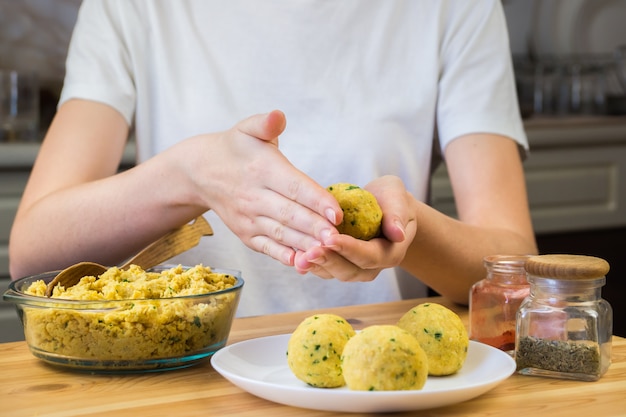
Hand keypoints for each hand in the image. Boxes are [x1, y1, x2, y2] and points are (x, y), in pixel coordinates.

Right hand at [172, 110, 341, 265]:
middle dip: (315, 228)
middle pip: (290, 214)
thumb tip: (278, 116)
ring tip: (329, 252)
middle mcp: (254, 197)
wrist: (200, 171)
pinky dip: (286, 258)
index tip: (337, 212)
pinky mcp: (247, 235)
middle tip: (339, 239)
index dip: (316, 199)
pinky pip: (269, 248)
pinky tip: (305, 264)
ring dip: (305, 245)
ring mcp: (249, 219)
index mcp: (261, 170)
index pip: (293, 187)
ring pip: (282, 234)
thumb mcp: (247, 129)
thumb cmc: (234, 148)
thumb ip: (265, 123)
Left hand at [293, 175, 416, 280]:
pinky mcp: (339, 265)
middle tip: (309, 251)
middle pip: (349, 271)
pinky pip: (323, 269)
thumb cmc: (391, 200)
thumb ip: (397, 213)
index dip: (350, 249)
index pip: (370, 256)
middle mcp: (372, 267)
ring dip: (316, 266)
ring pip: (333, 273)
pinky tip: (294, 256)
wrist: (383, 207)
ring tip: (299, 257)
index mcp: (390, 253)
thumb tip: (398, 234)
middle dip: (328, 261)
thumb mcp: (397, 198)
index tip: (331, 239)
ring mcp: (355, 269)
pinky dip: (310, 264)